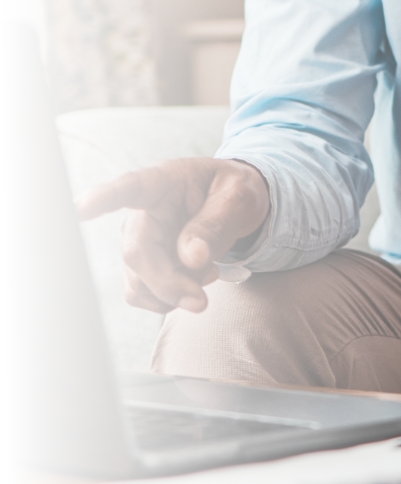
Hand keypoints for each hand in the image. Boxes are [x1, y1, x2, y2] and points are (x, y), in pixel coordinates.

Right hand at [76, 158, 269, 314]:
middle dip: (168, 283)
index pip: (128, 189)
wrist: (234, 205)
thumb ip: (215, 223)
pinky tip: (195, 284)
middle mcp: (140, 213)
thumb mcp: (238, 197)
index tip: (81, 207)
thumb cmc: (234, 192)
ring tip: (209, 275)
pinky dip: (170, 299)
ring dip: (173, 293)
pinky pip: (143, 294)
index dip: (103, 198)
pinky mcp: (142, 265)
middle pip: (137, 254)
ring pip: (138, 281)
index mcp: (162, 182)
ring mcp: (138, 240)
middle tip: (201, 301)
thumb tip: (191, 258)